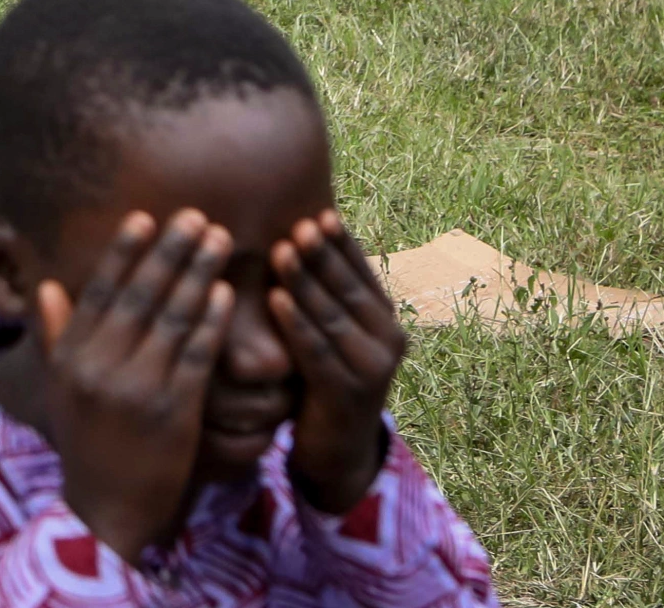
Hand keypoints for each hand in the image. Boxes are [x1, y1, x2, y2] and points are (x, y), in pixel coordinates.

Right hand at [37, 209, 235, 561]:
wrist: (108, 509)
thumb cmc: (87, 442)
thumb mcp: (61, 388)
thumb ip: (56, 335)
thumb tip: (46, 286)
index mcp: (70, 357)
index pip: (99, 290)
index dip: (124, 252)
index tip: (145, 217)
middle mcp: (99, 366)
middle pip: (140, 295)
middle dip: (169, 251)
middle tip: (194, 216)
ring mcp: (137, 388)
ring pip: (172, 318)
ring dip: (197, 273)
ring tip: (218, 241)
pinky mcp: (174, 411)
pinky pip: (197, 355)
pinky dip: (212, 320)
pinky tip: (226, 293)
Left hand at [269, 209, 403, 512]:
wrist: (337, 449)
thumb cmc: (324, 379)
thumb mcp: (332, 334)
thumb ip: (325, 296)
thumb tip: (297, 235)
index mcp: (386, 321)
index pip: (363, 273)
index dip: (342, 245)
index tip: (319, 214)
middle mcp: (389, 342)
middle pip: (349, 290)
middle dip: (323, 255)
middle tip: (298, 224)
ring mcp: (371, 370)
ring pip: (332, 317)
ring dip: (306, 281)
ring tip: (280, 249)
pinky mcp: (346, 394)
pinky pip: (316, 351)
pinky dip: (295, 322)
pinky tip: (275, 298)